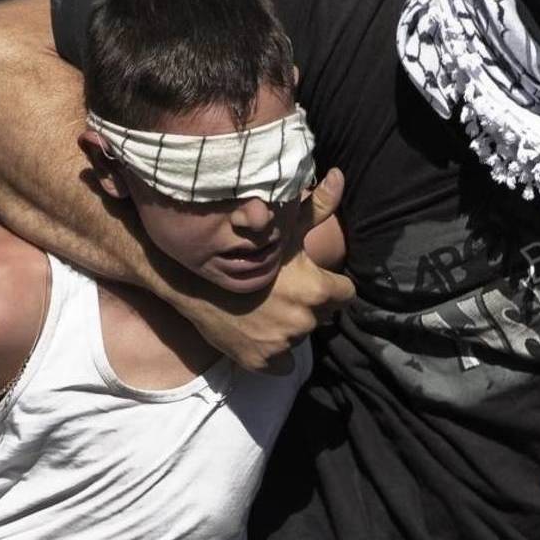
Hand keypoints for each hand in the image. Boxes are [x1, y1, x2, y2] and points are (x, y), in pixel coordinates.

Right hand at [175, 168, 354, 368]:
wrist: (193, 283)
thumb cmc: (243, 250)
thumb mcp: (283, 227)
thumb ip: (318, 206)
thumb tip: (339, 175)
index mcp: (316, 289)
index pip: (345, 295)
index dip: (330, 287)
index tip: (311, 280)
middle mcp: (304, 319)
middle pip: (322, 317)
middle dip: (308, 306)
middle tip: (281, 292)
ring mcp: (283, 343)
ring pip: (300, 337)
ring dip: (288, 327)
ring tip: (265, 309)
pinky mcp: (263, 362)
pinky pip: (282, 364)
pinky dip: (273, 353)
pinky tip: (257, 331)